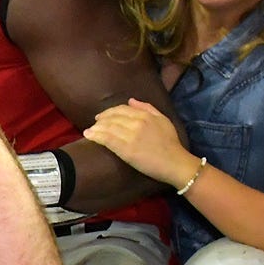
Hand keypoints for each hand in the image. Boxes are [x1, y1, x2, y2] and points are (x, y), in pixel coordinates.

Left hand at [84, 98, 198, 188]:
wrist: (175, 163)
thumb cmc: (171, 144)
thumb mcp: (163, 120)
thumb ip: (148, 108)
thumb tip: (131, 101)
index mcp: (146, 115)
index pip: (122, 109)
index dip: (109, 112)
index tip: (102, 116)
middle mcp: (137, 123)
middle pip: (113, 117)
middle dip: (101, 120)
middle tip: (94, 124)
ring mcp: (131, 136)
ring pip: (108, 127)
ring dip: (95, 128)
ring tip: (88, 131)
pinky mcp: (126, 150)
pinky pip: (107, 139)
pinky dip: (96, 136)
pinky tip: (89, 135)